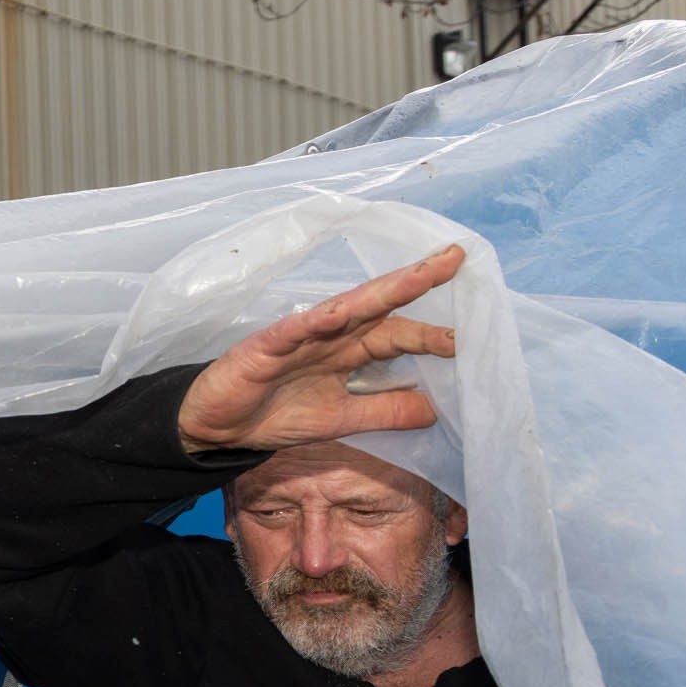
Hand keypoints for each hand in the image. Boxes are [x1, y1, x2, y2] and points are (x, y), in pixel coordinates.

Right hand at [176, 245, 464, 455]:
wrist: (216, 426)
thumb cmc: (275, 414)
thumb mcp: (341, 421)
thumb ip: (385, 412)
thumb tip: (436, 411)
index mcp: (349, 352)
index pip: (397, 336)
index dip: (431, 334)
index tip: (469, 335)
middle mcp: (329, 336)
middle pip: (379, 308)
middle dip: (415, 283)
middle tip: (453, 260)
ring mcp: (296, 338)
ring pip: (343, 309)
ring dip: (379, 292)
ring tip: (414, 275)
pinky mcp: (262, 348)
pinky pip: (290, 333)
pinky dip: (311, 323)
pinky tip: (334, 313)